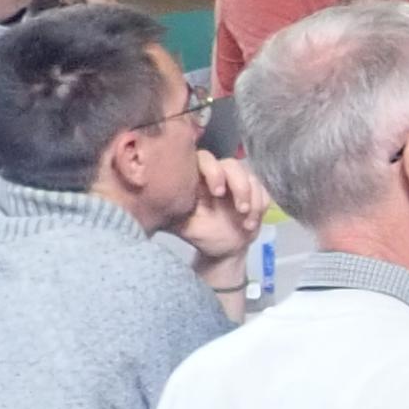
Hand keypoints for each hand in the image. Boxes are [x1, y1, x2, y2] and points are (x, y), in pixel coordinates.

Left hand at [176, 152, 267, 274]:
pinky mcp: (256, 193)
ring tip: (247, 221)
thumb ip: (166, 208)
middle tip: (240, 209)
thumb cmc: (198, 233)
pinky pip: (264, 192)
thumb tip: (144, 201)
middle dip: (240, 186)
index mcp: (198, 177)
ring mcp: (240, 183)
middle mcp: (220, 175)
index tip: (218, 193)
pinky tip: (250, 224)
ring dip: (253, 199)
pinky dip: (260, 208)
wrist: (221, 251)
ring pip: (251, 177)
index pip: (205, 158)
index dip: (214, 171)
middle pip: (234, 164)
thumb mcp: (177, 222)